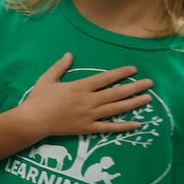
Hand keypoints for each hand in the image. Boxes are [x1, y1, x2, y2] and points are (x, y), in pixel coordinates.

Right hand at [17, 53, 152, 137]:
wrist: (33, 121)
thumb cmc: (39, 99)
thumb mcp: (47, 79)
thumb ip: (60, 67)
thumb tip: (70, 54)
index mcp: (80, 87)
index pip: (105, 79)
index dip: (120, 73)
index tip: (133, 69)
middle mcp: (88, 100)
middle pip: (116, 93)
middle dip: (134, 87)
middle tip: (150, 83)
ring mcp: (89, 115)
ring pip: (116, 109)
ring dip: (133, 103)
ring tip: (147, 99)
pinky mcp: (87, 128)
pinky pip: (109, 128)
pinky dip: (123, 126)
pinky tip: (136, 124)